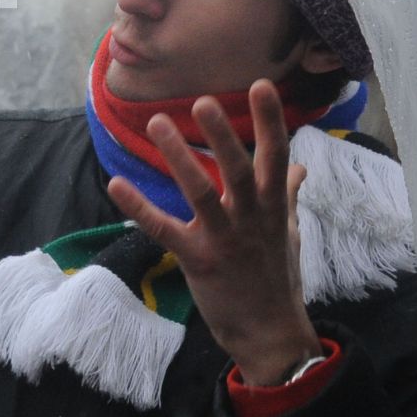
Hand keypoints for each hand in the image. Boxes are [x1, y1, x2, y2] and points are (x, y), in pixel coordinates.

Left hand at [105, 79, 322, 385]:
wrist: (270, 332)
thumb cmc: (276, 276)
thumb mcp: (287, 231)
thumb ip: (288, 195)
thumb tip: (300, 167)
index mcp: (273, 207)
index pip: (276, 156)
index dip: (270, 121)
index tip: (262, 85)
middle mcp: (252, 218)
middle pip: (240, 169)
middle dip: (223, 136)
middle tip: (203, 101)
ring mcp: (225, 240)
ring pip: (201, 192)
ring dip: (179, 158)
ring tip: (158, 123)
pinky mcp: (199, 260)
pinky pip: (164, 229)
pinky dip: (139, 206)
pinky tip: (116, 184)